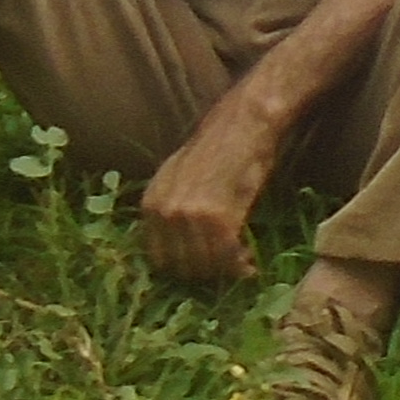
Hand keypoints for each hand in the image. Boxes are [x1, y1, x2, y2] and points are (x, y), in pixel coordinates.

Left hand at [138, 97, 288, 286]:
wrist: (242, 126)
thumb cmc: (215, 149)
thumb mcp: (177, 177)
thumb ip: (170, 209)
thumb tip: (176, 247)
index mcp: (151, 204)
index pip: (158, 258)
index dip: (182, 269)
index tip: (203, 269)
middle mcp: (165, 213)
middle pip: (182, 267)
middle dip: (206, 274)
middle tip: (226, 271)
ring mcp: (190, 217)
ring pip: (205, 266)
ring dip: (224, 272)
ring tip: (241, 267)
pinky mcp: (218, 219)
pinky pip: (226, 256)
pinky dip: (239, 266)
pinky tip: (248, 264)